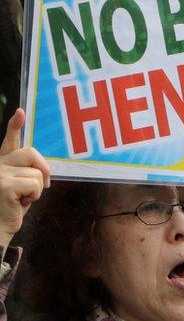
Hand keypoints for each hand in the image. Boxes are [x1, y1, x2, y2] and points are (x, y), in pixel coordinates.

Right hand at [0, 109, 50, 248]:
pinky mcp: (3, 184)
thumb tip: (42, 167)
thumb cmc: (10, 209)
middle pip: (31, 154)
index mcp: (2, 164)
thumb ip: (27, 173)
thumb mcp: (21, 188)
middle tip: (38, 188)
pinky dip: (34, 196)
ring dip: (36, 190)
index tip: (20, 111)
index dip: (14, 126)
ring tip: (22, 199)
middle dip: (43, 170)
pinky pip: (35, 184)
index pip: (9, 141)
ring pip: (36, 173)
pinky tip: (20, 203)